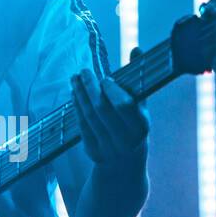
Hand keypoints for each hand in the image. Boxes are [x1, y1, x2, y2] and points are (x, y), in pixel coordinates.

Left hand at [70, 48, 150, 165]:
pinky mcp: (93, 152)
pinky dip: (77, 108)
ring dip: (80, 95)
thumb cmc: (135, 128)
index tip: (105, 78)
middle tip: (83, 71)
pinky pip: (82, 126)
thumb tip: (136, 50)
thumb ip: (138, 80)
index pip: (124, 106)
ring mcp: (108, 148)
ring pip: (89, 117)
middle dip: (90, 88)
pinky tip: (74, 94)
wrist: (126, 166)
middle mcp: (125, 140)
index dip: (112, 91)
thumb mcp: (141, 108)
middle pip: (102, 109)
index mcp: (141, 127)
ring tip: (75, 78)